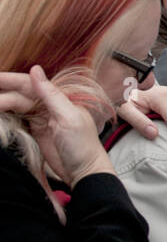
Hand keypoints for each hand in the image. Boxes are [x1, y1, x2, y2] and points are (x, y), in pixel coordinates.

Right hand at [0, 67, 113, 185]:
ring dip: (2, 105)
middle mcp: (48, 105)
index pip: (30, 84)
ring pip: (16, 107)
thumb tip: (35, 69)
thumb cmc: (83, 145)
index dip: (10, 80)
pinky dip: (7, 117)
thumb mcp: (68, 117)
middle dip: (2, 94)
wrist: (84, 172)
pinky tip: (0, 115)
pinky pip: (17, 120)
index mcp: (58, 97)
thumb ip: (51, 94)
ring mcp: (41, 119)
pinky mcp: (35, 132)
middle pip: (19, 95)